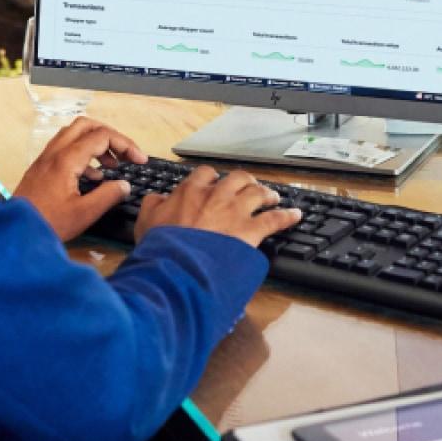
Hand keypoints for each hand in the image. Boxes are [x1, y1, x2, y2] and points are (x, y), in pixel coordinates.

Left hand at [15, 116, 147, 242]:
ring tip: (112, 164)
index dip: (126, 145)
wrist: (14, 232)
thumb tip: (125, 185)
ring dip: (96, 143)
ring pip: (74, 134)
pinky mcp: (41, 167)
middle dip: (110, 136)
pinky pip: (65, 148)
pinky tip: (93, 175)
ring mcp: (45, 158)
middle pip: (87, 125)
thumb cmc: (47, 224)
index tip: (140, 160)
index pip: (102, 136)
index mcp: (67, 159)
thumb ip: (107, 196)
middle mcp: (55, 152)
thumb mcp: (84, 214)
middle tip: (125, 154)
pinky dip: (84, 153)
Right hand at [135, 165, 300, 249]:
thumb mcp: (146, 221)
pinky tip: (295, 215)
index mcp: (191, 191)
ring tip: (272, 197)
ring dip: (267, 193)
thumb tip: (157, 198)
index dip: (213, 177)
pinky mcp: (249, 231)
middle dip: (246, 181)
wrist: (177, 267)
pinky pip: (274, 219)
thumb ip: (152, 204)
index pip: (206, 173)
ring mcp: (234, 212)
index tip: (216, 182)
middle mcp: (216, 196)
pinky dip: (287, 216)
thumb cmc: (162, 247)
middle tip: (249, 187)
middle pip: (238, 178)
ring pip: (258, 193)